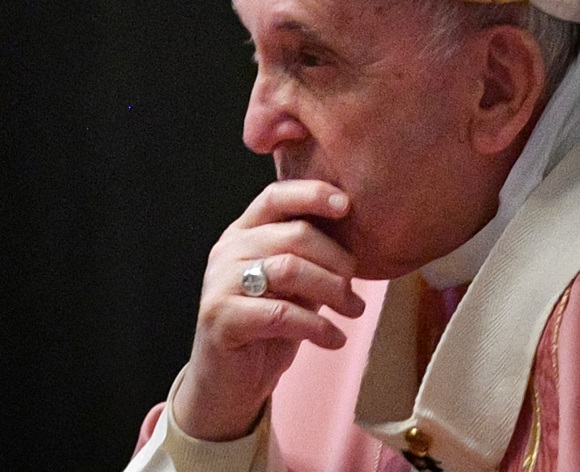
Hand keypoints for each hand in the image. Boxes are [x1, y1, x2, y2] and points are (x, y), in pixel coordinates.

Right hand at [171, 180, 365, 441]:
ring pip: (289, 269)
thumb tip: (359, 238)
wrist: (229, 383)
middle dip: (337, 260)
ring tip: (353, 311)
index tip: (347, 206)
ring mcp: (220, 282)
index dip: (311, 194)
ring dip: (332, 290)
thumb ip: (313, 258)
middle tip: (356, 288)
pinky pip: (280, 313)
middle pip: (293, 234)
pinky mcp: (221, 317)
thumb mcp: (294, 286)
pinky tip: (334, 339)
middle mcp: (228, 250)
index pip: (275, 196)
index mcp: (243, 232)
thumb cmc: (267, 328)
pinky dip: (317, 326)